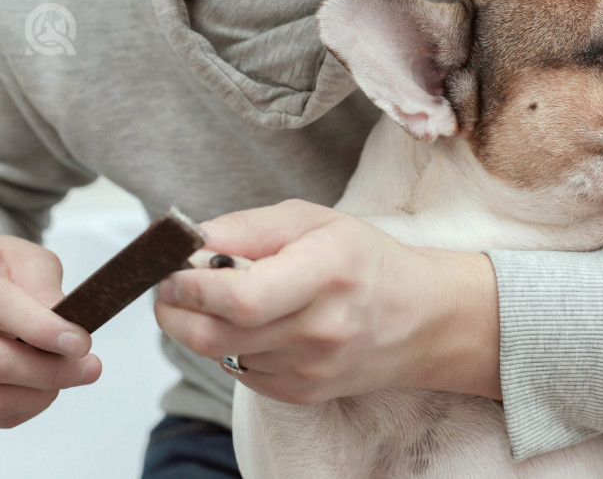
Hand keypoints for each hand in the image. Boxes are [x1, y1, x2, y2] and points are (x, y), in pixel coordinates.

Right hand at [0, 236, 100, 428]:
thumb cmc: (1, 272)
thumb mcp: (22, 261)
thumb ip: (41, 283)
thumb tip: (63, 316)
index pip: (3, 310)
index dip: (43, 330)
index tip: (79, 343)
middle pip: (2, 364)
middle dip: (51, 371)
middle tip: (90, 368)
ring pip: (2, 396)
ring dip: (43, 391)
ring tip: (70, 372)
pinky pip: (4, 413)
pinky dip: (30, 404)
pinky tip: (42, 384)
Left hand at [155, 200, 500, 404]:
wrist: (420, 318)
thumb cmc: (365, 261)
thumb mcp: (313, 221)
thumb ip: (247, 228)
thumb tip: (189, 241)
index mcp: (326, 273)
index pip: (240, 298)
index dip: (190, 287)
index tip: (171, 271)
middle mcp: (321, 329)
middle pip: (216, 335)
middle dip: (175, 311)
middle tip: (171, 289)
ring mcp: (312, 369)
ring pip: (222, 355)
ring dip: (206, 327)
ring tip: (228, 300)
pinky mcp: (303, 393)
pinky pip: (241, 372)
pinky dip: (233, 347)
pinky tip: (259, 326)